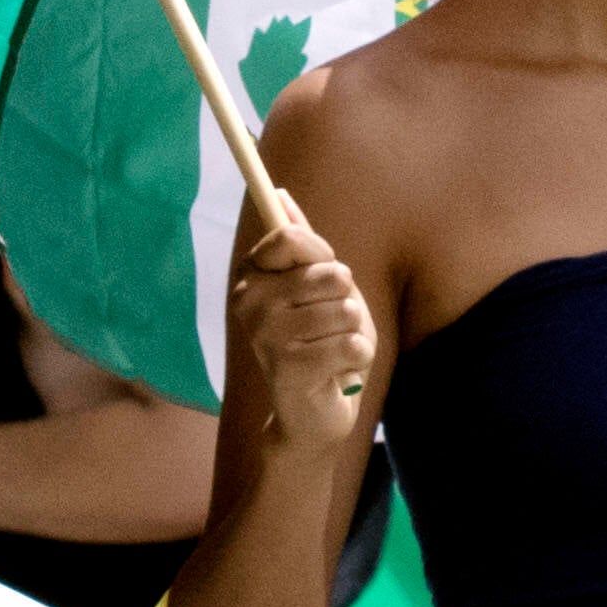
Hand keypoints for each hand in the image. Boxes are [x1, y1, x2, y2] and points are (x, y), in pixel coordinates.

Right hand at [216, 197, 374, 449]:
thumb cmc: (319, 342)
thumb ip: (300, 244)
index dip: (321, 254)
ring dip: (355, 333)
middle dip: (348, 301)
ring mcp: (265, 337)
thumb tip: (278, 193)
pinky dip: (358, 359)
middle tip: (330, 326)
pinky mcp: (288, 369)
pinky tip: (338, 372)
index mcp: (250, 277)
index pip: (292, 236)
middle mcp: (248, 303)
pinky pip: (352, 345)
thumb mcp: (316, 287)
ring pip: (347, 311)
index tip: (323, 278)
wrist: (312, 413)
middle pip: (330, 273)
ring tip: (335, 350)